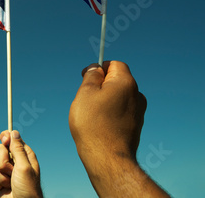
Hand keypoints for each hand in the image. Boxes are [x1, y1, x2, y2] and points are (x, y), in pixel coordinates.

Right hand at [0, 130, 42, 197]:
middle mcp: (13, 160)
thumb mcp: (25, 167)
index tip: (4, 141)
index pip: (11, 138)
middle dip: (3, 163)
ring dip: (0, 176)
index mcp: (23, 154)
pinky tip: (4, 189)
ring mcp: (4, 170)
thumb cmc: (28, 189)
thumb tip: (14, 132)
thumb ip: (18, 149)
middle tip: (12, 172)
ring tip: (10, 184)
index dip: (5, 138)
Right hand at [69, 61, 168, 196]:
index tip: (85, 77)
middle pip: (117, 80)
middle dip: (101, 85)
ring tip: (91, 114)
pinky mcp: (135, 126)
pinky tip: (99, 125)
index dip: (99, 67)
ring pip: (118, 97)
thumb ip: (91, 76)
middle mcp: (137, 95)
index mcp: (126, 83)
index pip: (114, 64)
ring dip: (105, 100)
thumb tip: (96, 68)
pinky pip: (120, 111)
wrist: (107, 158)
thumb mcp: (85, 93)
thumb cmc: (93, 124)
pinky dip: (110, 113)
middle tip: (85, 98)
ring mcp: (138, 111)